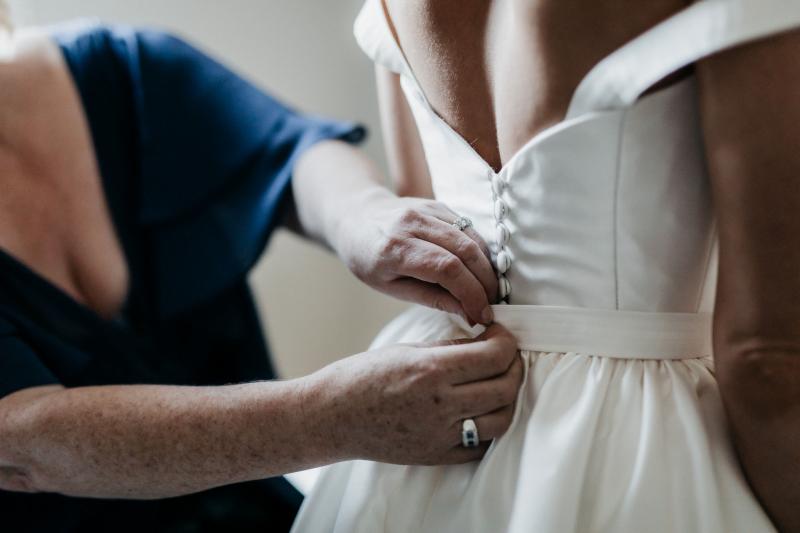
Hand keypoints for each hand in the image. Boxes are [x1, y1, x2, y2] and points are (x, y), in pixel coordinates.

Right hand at [304, 324, 521, 464]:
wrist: (332, 416)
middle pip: (505, 387)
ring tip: (497, 383)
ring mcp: (440, 434)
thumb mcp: (407, 350)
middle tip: (505, 355)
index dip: (506, 341)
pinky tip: (481, 411)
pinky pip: (480, 446)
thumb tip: (483, 343)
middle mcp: (440, 404)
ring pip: (502, 420)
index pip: (495, 356)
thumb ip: (449, 349)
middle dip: (514, 366)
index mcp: (431, 370)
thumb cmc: (362, 377)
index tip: (500, 334)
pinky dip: (489, 427)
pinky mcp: (437, 455)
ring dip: (508, 399)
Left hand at [335, 190, 497, 325]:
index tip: (482, 315)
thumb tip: (470, 314)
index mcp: (395, 249)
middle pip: (465, 251)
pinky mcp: (438, 205)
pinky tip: (480, 271)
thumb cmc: (368, 259)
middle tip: (491, 305)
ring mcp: (427, 210)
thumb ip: (432, 299)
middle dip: (485, 283)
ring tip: (489, 292)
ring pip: (472, 238)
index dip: (471, 293)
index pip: (446, 269)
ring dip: (488, 268)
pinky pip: (469, 229)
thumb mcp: (390, 287)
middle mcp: (413, 223)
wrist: (355, 216)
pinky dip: (480, 252)